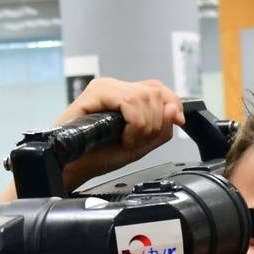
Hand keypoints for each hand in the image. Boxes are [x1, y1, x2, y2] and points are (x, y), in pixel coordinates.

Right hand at [57, 78, 184, 191]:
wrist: (76, 166)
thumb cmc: (101, 156)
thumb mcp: (142, 145)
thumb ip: (162, 128)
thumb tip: (174, 110)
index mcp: (127, 95)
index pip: (159, 88)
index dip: (172, 103)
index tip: (178, 122)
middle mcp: (116, 87)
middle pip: (155, 93)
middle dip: (155, 123)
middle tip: (138, 140)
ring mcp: (105, 87)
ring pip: (144, 97)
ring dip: (143, 126)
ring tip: (128, 140)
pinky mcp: (95, 92)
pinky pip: (128, 102)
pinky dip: (134, 124)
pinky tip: (124, 137)